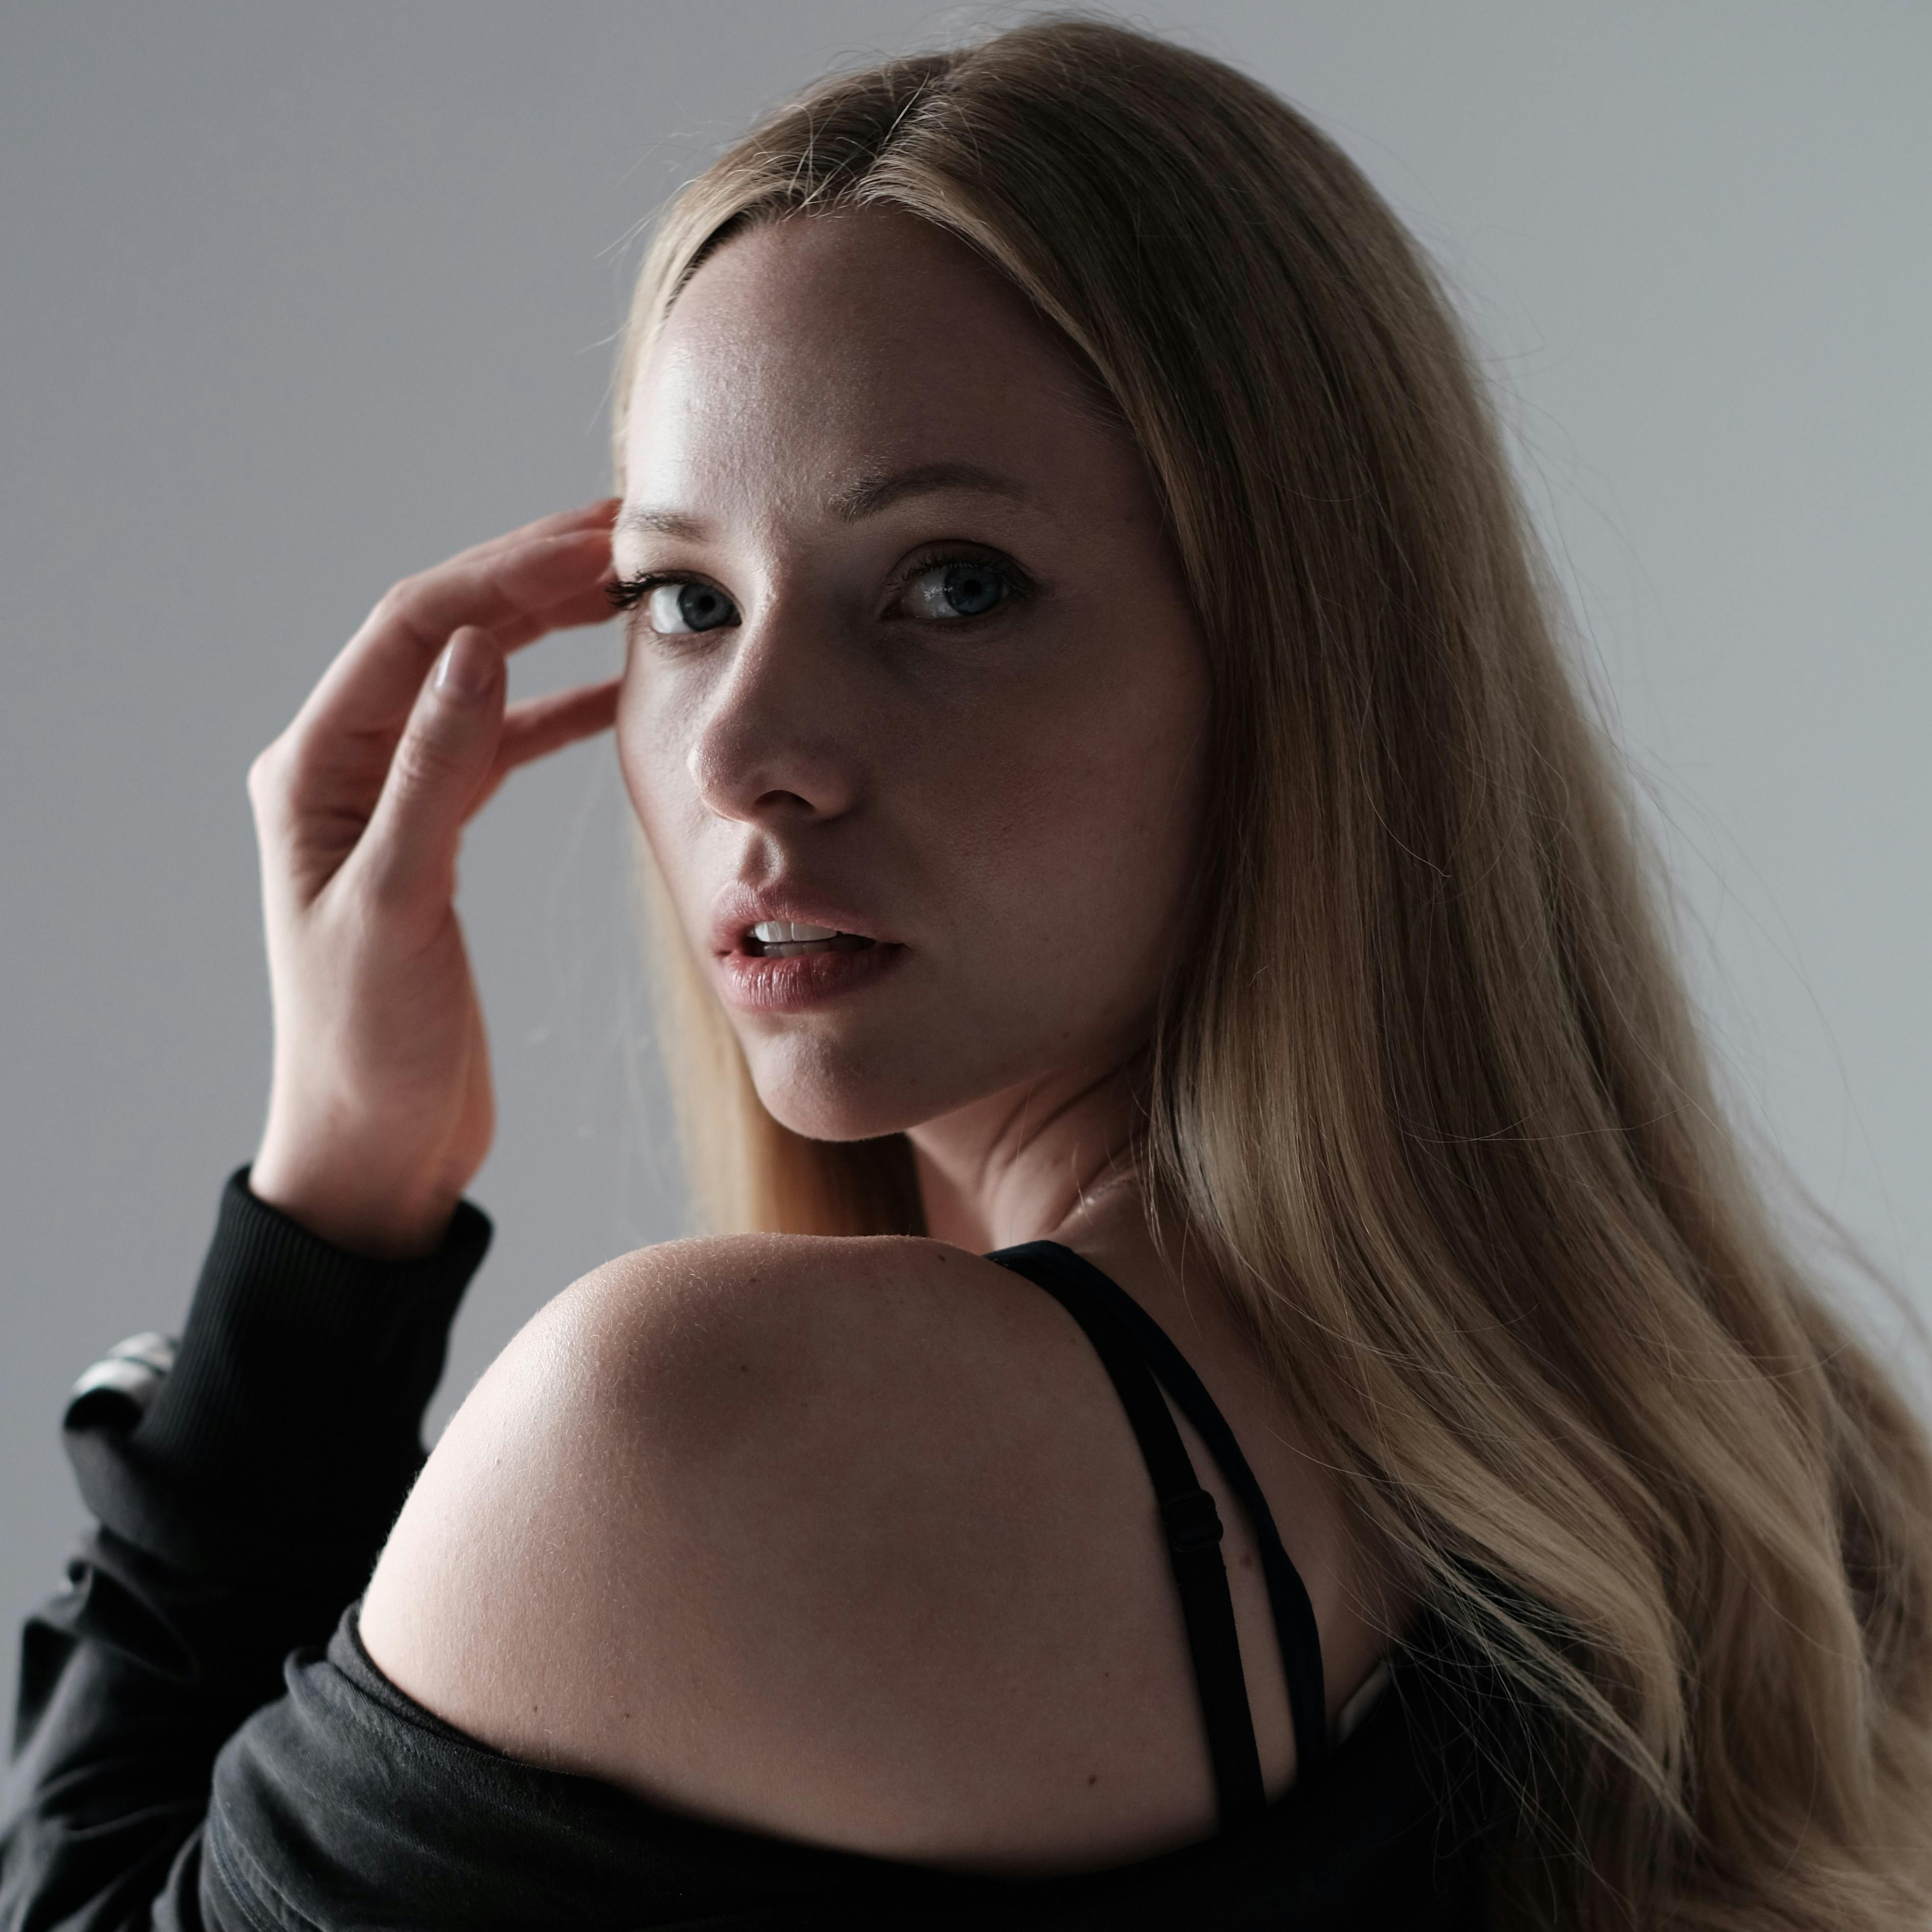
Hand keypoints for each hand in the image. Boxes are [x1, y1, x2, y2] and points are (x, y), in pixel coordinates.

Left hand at [246, 501, 621, 1257]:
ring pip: (478, 682)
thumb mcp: (395, 909)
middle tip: (629, 539)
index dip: (501, 574)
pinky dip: (558, 711)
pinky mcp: (439, 839)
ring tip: (630, 592)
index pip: (413, 632)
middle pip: (447, 637)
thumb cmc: (367, 1047)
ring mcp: (395, 801)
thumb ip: (433, 777)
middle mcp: (349, 769)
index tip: (591, 543)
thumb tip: (475, 652)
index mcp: (315, 772)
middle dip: (531, 580)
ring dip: (548, 632)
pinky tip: (616, 693)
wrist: (377, 1146)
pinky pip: (501, 747)